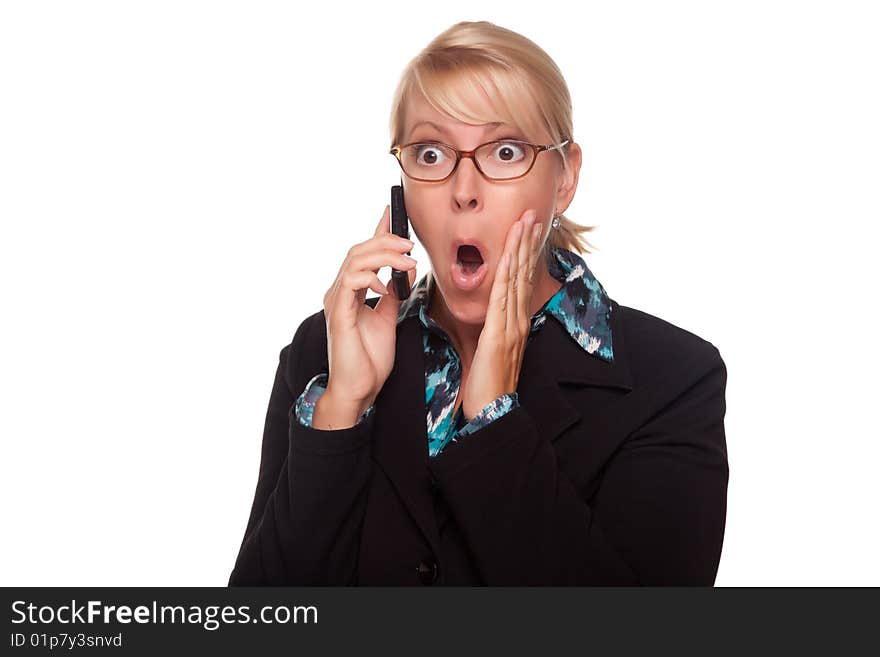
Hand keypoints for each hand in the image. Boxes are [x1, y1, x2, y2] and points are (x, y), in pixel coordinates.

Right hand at [321, 205, 417, 416]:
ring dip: (383, 255)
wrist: (359, 389)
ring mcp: (336, 300)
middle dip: (386, 241)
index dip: (378, 231)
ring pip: (355, 260)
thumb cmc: (370, 359)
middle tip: (410, 245)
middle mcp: (340, 290)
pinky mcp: (338, 313)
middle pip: (359, 250)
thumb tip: (406, 272)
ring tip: (406, 261)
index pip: (365, 253)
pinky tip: (386, 286)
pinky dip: (371, 278)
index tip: (392, 213)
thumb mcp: (389, 319)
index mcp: (352, 290)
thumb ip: (394, 294)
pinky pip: (351, 283)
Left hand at [460, 209, 542, 419]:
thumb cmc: (488, 385)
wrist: (493, 411)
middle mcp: (518, 320)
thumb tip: (491, 316)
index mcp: (515, 323)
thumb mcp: (492, 351)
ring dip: (520, 249)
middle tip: (532, 214)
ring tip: (525, 223)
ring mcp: (512, 326)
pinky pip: (503, 297)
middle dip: (527, 242)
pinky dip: (507, 272)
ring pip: (516, 279)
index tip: (527, 230)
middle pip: (523, 273)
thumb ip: (494, 330)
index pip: (521, 280)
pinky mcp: (500, 334)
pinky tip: (509, 254)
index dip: (524, 253)